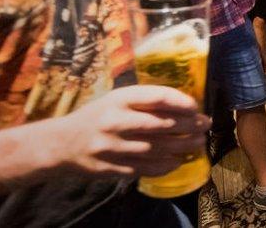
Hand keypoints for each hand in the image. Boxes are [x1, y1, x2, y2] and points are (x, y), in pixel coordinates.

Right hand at [58, 85, 208, 177]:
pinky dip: (164, 166)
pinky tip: (178, 161)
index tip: (196, 106)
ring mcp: (110, 147)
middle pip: (160, 124)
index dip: (180, 102)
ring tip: (198, 142)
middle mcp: (114, 121)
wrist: (61, 143)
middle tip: (205, 124)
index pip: (156, 98)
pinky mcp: (108, 167)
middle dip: (188, 125)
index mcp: (118, 99)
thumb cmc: (99, 116)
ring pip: (154, 148)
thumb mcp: (117, 99)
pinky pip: (142, 168)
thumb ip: (145, 101)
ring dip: (181, 147)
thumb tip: (185, 104)